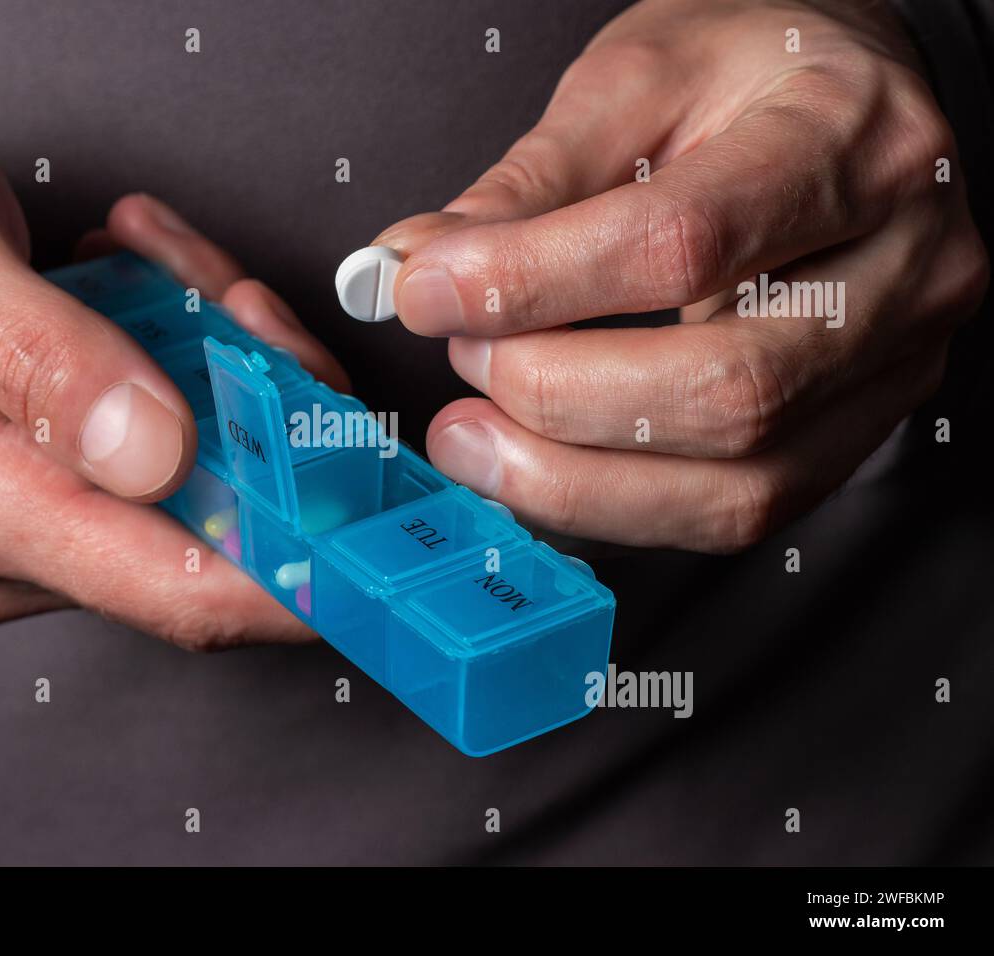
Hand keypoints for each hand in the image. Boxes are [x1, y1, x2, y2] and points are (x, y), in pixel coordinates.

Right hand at [0, 80, 344, 644]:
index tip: (386, 530)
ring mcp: (32, 514)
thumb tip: (157, 454)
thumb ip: (43, 360)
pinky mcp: (49, 478)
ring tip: (169, 267)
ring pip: (199, 472)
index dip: (303, 576)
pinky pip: (165, 440)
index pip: (177, 590)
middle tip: (239, 302)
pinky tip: (148, 285)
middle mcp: (8, 539)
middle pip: (212, 523)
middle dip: (265, 413)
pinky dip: (186, 360)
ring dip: (222, 366)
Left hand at [376, 0, 988, 551]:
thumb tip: (423, 268)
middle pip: (724, 390)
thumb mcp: (634, 80)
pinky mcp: (858, 432)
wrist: (848, 102)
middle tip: (461, 361)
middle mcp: (905, 266)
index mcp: (850, 141)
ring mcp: (894, 364)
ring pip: (737, 486)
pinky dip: (616, 509)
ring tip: (476, 437)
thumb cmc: (751, 75)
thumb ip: (528, 183)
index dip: (531, 283)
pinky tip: (539, 473)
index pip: (681, 242)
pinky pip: (736, 513)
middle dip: (554, 396)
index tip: (427, 292)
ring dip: (573, 482)